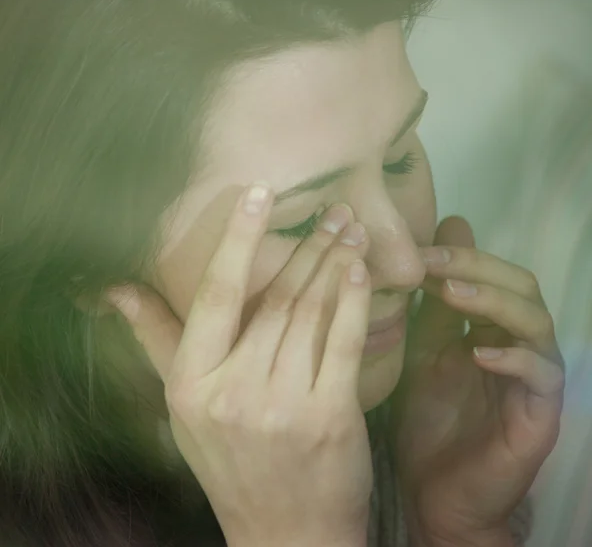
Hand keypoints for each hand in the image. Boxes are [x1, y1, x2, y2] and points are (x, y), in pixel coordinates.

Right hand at [106, 186, 372, 546]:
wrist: (284, 532)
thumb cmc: (229, 462)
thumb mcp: (182, 406)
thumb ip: (155, 341)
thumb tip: (116, 291)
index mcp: (192, 382)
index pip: (215, 295)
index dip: (237, 239)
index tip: (258, 193)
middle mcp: (233, 390)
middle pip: (275, 298)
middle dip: (308, 246)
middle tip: (334, 210)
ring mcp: (283, 405)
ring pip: (311, 313)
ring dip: (334, 264)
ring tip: (352, 230)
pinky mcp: (329, 418)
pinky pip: (344, 343)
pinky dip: (354, 301)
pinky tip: (361, 270)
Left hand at [392, 216, 563, 545]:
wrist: (433, 490)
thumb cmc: (426, 419)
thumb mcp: (420, 354)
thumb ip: (429, 309)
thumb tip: (427, 251)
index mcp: (489, 327)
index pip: (490, 273)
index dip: (456, 256)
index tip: (413, 248)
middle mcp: (518, 344)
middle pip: (518, 286)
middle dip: (475, 267)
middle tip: (431, 261)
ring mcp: (533, 378)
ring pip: (536, 322)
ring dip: (494, 301)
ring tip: (451, 292)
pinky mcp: (540, 414)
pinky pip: (542, 376)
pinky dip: (514, 359)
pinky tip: (480, 353)